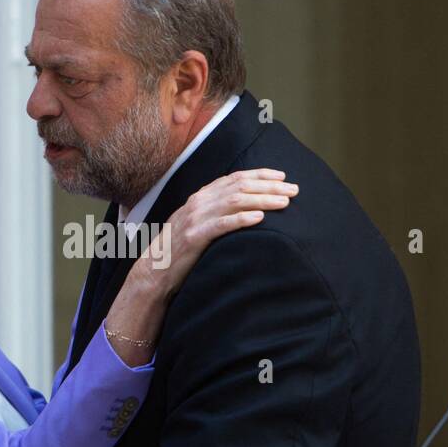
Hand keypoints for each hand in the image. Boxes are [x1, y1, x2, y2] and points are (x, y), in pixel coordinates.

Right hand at [135, 168, 296, 300]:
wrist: (154, 271)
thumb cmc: (180, 250)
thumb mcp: (197, 223)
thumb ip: (216, 212)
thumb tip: (244, 207)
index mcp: (201, 197)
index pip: (235, 178)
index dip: (260, 175)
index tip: (282, 177)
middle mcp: (198, 202)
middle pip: (239, 187)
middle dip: (269, 186)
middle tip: (293, 190)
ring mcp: (195, 218)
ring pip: (235, 202)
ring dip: (262, 200)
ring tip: (284, 202)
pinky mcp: (194, 237)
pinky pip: (222, 224)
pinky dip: (242, 219)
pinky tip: (260, 218)